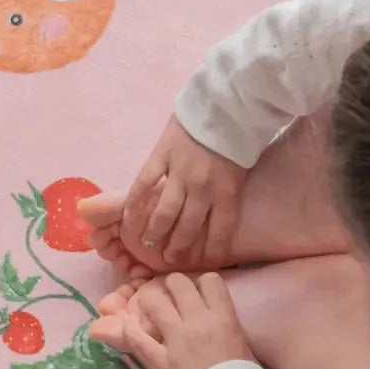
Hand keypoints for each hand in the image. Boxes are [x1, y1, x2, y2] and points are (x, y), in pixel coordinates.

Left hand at [90, 273, 253, 368]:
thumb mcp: (243, 345)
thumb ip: (225, 327)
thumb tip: (215, 322)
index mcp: (224, 318)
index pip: (211, 280)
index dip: (203, 283)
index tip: (199, 291)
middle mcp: (199, 322)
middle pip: (178, 283)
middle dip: (172, 285)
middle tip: (170, 294)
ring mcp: (176, 341)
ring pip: (154, 302)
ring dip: (150, 301)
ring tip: (149, 307)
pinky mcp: (160, 361)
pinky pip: (136, 337)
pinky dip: (130, 329)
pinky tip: (130, 327)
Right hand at [124, 116, 246, 265]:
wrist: (226, 103)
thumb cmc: (236, 139)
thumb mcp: (240, 173)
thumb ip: (226, 197)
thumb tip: (215, 224)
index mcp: (228, 192)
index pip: (220, 232)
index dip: (211, 253)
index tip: (201, 265)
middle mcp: (204, 188)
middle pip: (188, 228)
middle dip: (178, 249)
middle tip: (168, 259)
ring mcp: (180, 172)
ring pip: (165, 213)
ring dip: (155, 234)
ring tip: (148, 246)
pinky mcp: (161, 156)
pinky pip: (143, 186)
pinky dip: (135, 205)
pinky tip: (128, 220)